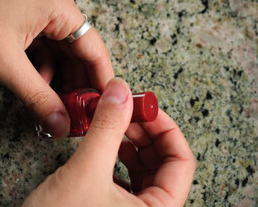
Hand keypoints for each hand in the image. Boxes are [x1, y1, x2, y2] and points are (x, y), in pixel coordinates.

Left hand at [0, 0, 112, 137]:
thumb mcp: (5, 61)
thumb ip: (36, 96)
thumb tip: (60, 123)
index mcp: (61, 10)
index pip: (95, 51)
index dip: (101, 83)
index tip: (104, 108)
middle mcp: (56, 11)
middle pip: (79, 56)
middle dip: (78, 87)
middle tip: (77, 115)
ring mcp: (42, 17)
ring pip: (62, 57)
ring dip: (59, 82)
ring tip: (55, 106)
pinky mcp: (28, 25)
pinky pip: (45, 53)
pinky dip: (43, 72)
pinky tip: (35, 86)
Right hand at [23, 78, 195, 206]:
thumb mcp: (86, 172)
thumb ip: (107, 129)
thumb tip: (121, 91)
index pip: (181, 161)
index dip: (165, 128)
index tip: (145, 109)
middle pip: (163, 162)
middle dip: (145, 131)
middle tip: (126, 111)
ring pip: (144, 168)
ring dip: (131, 142)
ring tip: (115, 125)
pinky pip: (126, 176)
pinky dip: (117, 155)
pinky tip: (105, 145)